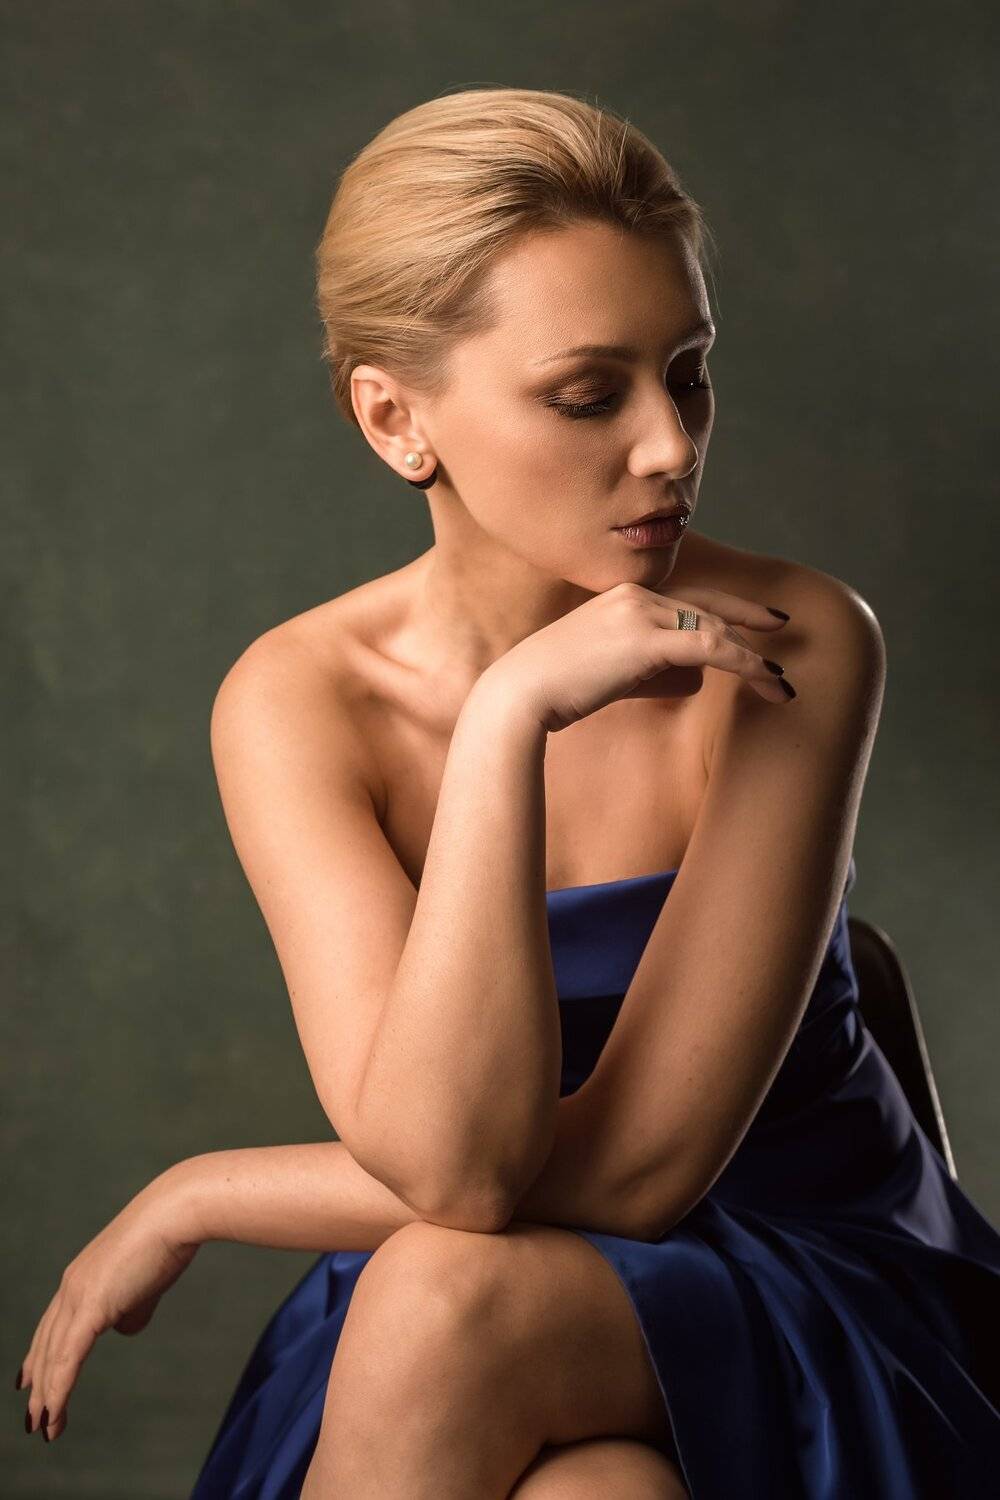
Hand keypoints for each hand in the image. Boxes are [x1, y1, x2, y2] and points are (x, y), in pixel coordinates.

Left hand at [15, 1170, 199, 1442]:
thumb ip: (131, 1307)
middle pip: (45, 1344)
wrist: (174, 1215)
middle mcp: (71, 1286)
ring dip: (46, 1395)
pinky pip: (68, 1357)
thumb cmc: (167, 1241)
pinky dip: (59, 1387)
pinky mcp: (91, 1306)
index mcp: (81, 1277)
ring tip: (43, 1427)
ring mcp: (77, 1295)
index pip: (51, 1325)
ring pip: (52, 1356)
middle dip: (38, 1384)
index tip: (27, 1381)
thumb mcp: (145, 1283)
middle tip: (34, 1418)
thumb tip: (124, 1328)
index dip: (39, 1356)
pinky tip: (54, 1411)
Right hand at [486, 581, 793, 732]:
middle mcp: (635, 595)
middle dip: (750, 620)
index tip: (758, 620)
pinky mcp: (645, 639)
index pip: (688, 598)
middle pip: (708, 606)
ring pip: (714, 629)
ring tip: (781, 684)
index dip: (728, 608)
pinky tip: (767, 678)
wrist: (519, 695)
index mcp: (623, 596)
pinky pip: (709, 647)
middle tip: (783, 629)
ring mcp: (640, 613)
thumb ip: (647, 665)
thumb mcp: (607, 670)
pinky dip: (744, 663)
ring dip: (753, 658)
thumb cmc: (554, 691)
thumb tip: (692, 676)